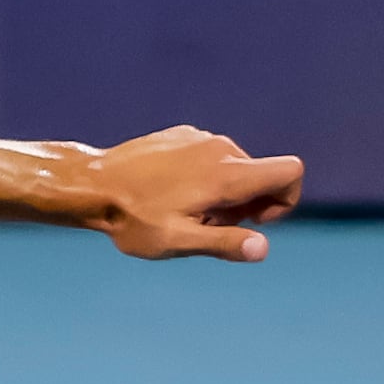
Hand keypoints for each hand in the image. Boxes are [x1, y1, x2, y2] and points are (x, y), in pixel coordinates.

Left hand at [90, 125, 302, 259]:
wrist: (92, 184)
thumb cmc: (133, 219)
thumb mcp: (178, 241)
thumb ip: (224, 244)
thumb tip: (263, 248)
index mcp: (226, 173)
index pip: (291, 172)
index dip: (284, 200)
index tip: (251, 220)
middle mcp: (221, 148)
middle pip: (261, 175)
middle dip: (246, 205)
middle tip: (204, 224)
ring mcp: (201, 137)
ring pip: (236, 168)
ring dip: (223, 193)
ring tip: (183, 210)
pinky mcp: (184, 135)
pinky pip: (212, 157)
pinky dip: (205, 177)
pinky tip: (170, 193)